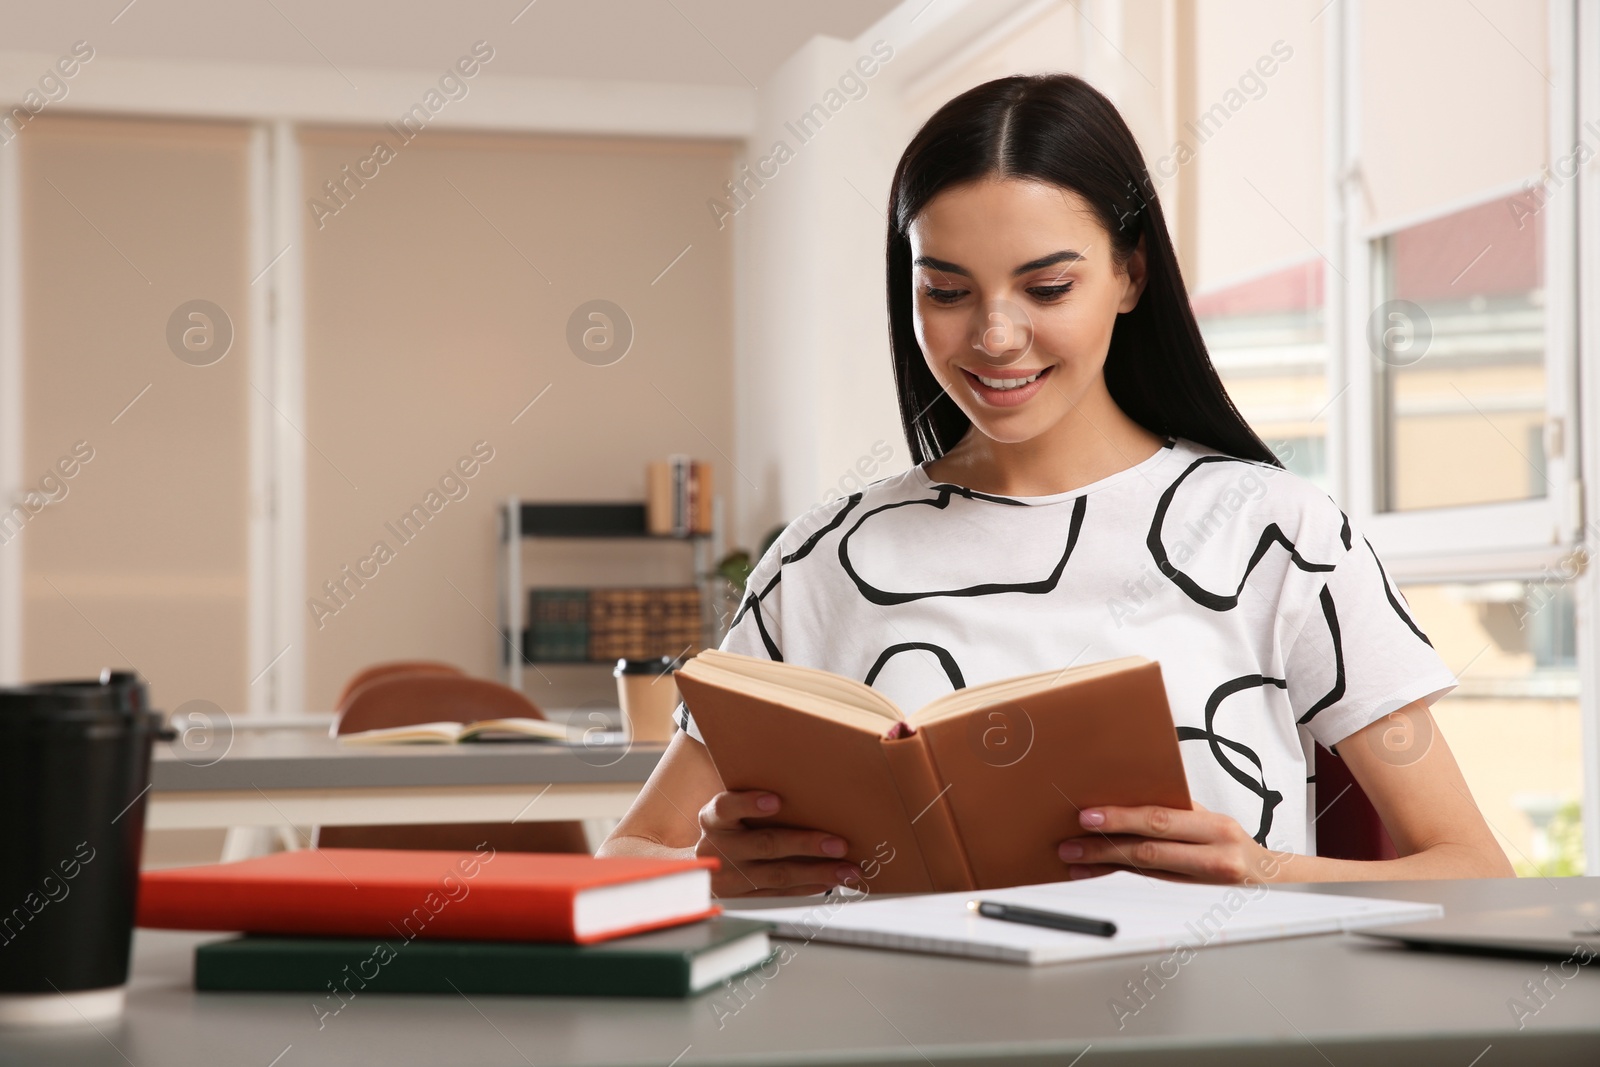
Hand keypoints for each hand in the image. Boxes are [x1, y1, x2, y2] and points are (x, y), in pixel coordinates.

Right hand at [695, 790, 860, 896]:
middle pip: (764, 844)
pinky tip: (830, 881)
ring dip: (817, 872)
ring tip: (846, 869)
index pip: (726, 807)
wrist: (703, 866)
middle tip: (838, 844)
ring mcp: (730, 877)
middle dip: (805, 845)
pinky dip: (808, 887)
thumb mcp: (730, 811)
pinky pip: (780, 893)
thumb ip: (753, 801)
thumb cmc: (729, 827)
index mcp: (713, 820)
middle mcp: (719, 848)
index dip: (748, 804)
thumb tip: (809, 790)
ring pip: (778, 875)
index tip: (775, 800)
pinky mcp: (743, 898)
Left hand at [1055, 802, 1287, 884]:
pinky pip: (1150, 884)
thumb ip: (1176, 812)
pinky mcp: (1198, 899)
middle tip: (1070, 843)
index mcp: (1216, 826)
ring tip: (1073, 859)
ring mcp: (1208, 882)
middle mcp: (1216, 854)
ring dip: (1104, 864)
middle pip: (1150, 849)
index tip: (1089, 816)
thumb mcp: (1211, 820)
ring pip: (1146, 871)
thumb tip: (1124, 798)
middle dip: (1104, 845)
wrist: (1271, 879)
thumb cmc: (1231, 841)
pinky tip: (1093, 874)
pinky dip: (1118, 877)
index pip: (1161, 819)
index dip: (1122, 818)